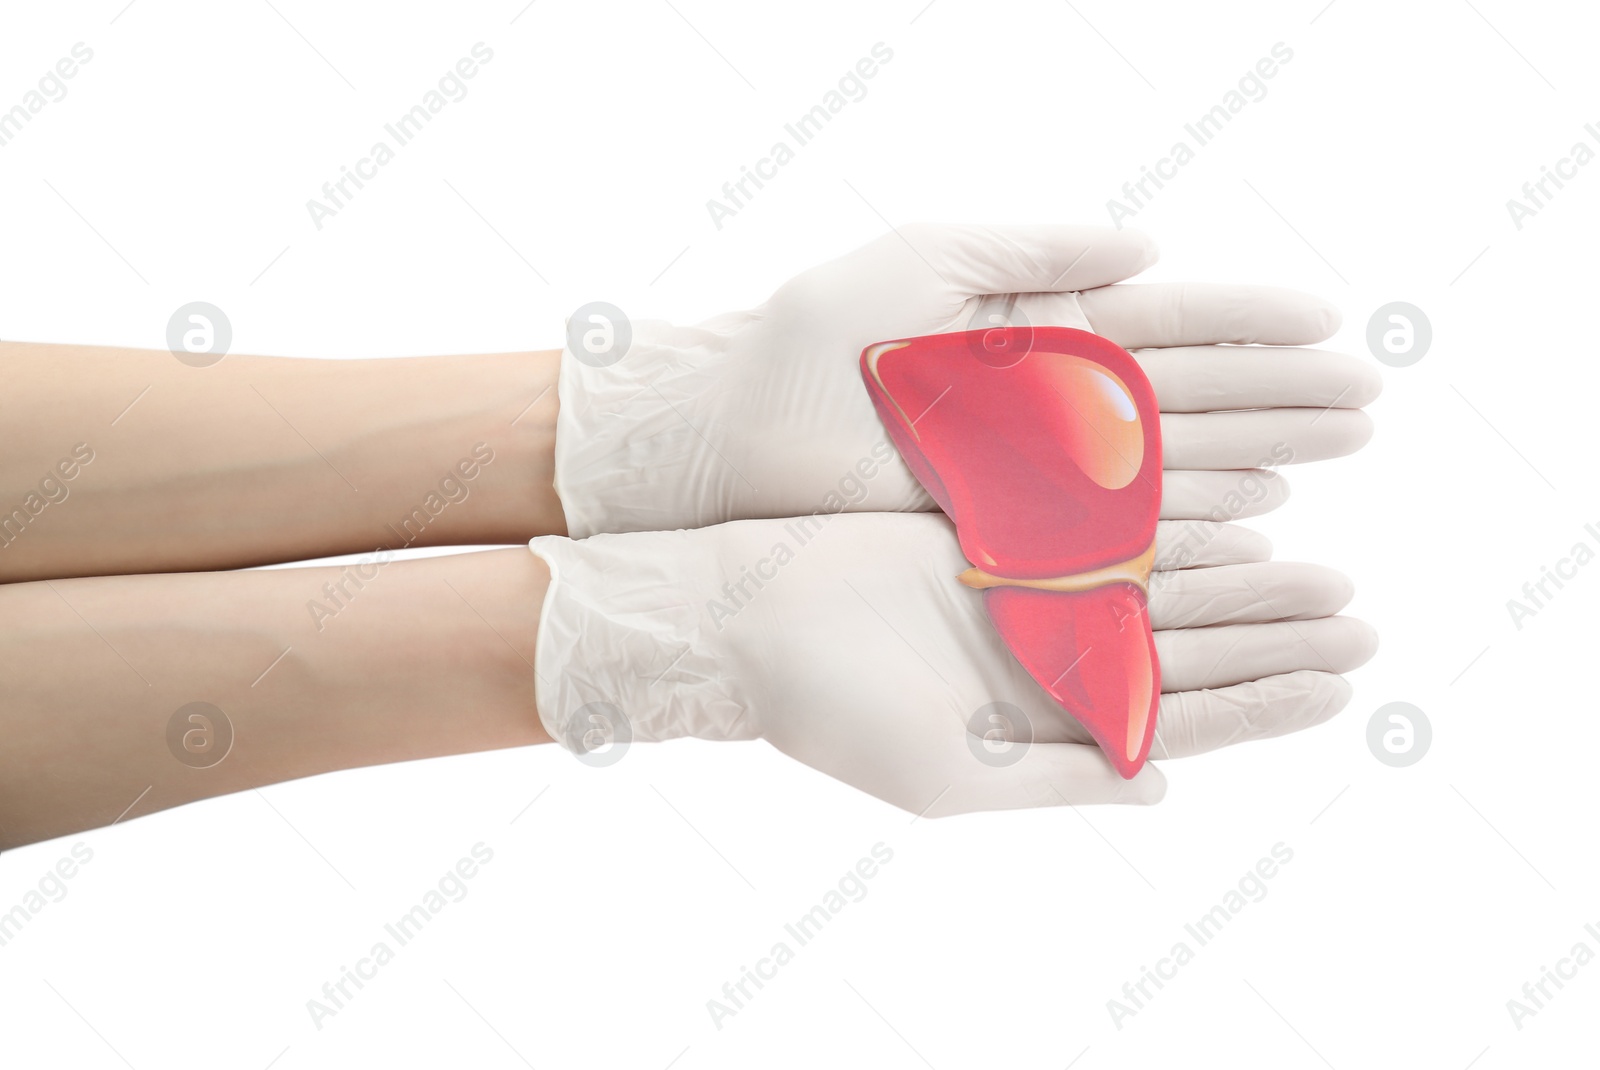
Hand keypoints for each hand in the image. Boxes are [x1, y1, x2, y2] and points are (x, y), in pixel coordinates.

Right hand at [528, 512, 1375, 815]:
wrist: (751, 619)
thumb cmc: (835, 709)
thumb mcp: (949, 774)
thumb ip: (1061, 779)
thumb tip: (1167, 782)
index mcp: (1046, 724)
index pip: (1180, 719)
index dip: (1263, 705)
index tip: (1338, 687)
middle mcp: (1053, 661)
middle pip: (1190, 648)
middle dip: (1276, 636)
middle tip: (1362, 618)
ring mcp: (1035, 596)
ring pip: (1163, 587)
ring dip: (1244, 580)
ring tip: (1327, 572)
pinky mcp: (1009, 536)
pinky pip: (1110, 528)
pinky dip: (1174, 524)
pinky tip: (1239, 515)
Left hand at [553, 223, 1379, 535]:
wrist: (734, 433)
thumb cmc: (810, 339)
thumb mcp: (919, 258)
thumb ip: (1032, 246)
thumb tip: (1150, 246)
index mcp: (1036, 328)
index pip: (1167, 324)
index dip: (1250, 328)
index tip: (1331, 328)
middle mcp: (1049, 401)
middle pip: (1188, 395)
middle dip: (1279, 395)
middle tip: (1369, 402)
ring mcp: (1035, 469)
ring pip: (1168, 460)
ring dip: (1257, 455)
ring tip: (1336, 455)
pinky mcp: (1009, 529)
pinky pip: (1114, 525)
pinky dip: (1185, 518)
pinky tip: (1250, 515)